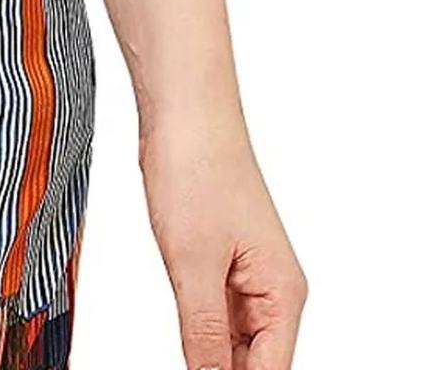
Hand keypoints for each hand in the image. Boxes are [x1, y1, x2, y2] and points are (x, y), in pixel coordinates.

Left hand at [140, 120, 306, 369]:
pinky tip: (176, 326)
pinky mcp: (216, 256)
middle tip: (186, 355)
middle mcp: (270, 287)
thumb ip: (203, 334)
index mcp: (281, 294)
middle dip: (218, 369)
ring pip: (228, 338)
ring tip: (182, 330)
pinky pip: (210, 308)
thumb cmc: (196, 168)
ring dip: (204, 349)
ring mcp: (242, 272)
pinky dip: (194, 322)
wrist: (183, 113)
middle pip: (252, 361)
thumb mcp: (193, 264)